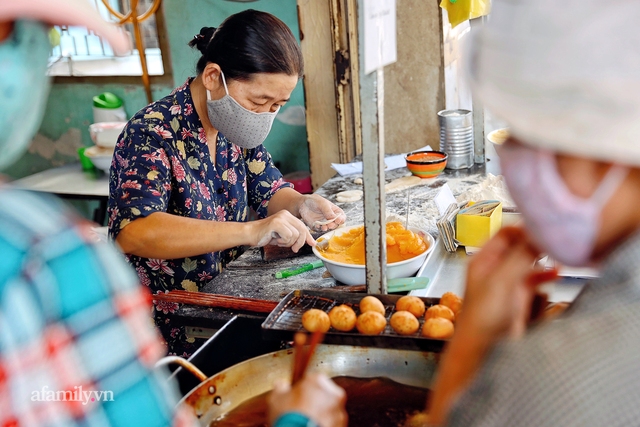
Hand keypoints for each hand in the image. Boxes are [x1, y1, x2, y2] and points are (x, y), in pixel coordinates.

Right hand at [252, 210, 314, 251]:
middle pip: (302, 230)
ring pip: (295, 234)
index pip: (303, 226)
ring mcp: (281, 218)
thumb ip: (295, 236)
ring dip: (288, 242)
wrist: (250, 233)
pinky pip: (288, 236)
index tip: (312, 243)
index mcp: (288, 215)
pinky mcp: (276, 223)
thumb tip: (310, 241)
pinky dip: (282, 241)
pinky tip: (275, 239)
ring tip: (278, 241)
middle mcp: (285, 214)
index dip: (308, 236)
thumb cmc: (266, 236)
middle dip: (300, 242)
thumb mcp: (283, 235)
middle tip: (294, 249)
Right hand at [267, 373, 347, 426]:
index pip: (312, 380)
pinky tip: (313, 426)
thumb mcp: (276, 398)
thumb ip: (281, 388)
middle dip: (314, 401)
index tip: (297, 396)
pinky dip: (324, 424)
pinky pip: (332, 422)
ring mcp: (339, 411)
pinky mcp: (342, 425)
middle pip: (323, 394)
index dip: (303, 390)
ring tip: (306, 421)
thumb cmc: (290, 417)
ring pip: (329, 410)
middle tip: (301, 411)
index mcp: (318, 380)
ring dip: (320, 414)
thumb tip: (281, 385)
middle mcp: (332, 393)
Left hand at [298, 194, 345, 230]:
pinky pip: (320, 230)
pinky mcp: (317, 227)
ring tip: (324, 227)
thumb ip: (328, 211)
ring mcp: (324, 223)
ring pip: (328, 228)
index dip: (341, 219)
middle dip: (333, 225)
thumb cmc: (315, 201)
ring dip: (327, 228)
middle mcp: (331, 219)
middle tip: (330, 225)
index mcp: (335, 212)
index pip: (342, 217)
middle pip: (336, 224)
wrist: (303, 204)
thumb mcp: (322, 203)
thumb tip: (334, 218)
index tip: (338, 220)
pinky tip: (317, 226)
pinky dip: (319, 229)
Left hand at [458, 226, 557, 340]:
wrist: (483, 352)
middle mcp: (494, 269)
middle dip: (537, 241)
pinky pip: (534, 280)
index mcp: (483, 260)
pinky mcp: (518, 299)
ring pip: (528, 262)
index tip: (547, 226)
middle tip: (558, 238)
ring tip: (561, 253)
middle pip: (519, 246)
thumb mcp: (503, 281)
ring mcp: (506, 284)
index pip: (505, 232)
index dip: (525, 227)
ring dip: (543, 258)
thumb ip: (521, 256)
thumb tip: (538, 233)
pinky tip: (557, 274)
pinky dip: (545, 275)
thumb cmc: (482, 319)